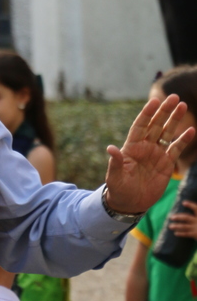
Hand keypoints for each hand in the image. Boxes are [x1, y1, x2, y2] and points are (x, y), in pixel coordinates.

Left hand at [105, 95, 194, 214]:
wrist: (130, 203)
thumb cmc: (118, 188)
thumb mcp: (114, 176)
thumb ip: (115, 162)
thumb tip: (110, 148)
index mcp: (131, 146)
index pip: (140, 125)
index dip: (147, 113)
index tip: (154, 101)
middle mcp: (145, 146)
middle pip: (156, 124)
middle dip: (164, 111)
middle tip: (175, 97)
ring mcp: (156, 153)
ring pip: (167, 132)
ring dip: (175, 120)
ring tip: (183, 105)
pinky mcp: (166, 163)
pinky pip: (176, 149)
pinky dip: (183, 140)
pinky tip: (191, 130)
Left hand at [168, 199, 196, 238]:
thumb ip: (195, 215)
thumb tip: (189, 217)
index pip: (196, 209)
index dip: (190, 205)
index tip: (183, 202)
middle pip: (186, 217)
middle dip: (178, 217)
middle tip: (171, 217)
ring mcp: (196, 228)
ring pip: (184, 226)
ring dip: (176, 226)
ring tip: (170, 226)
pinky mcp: (195, 234)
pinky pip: (186, 234)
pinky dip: (181, 233)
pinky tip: (175, 233)